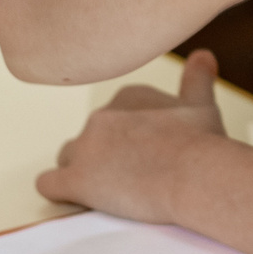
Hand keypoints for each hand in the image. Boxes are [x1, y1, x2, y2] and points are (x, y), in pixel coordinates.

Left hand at [36, 48, 228, 219]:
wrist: (195, 173)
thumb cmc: (202, 141)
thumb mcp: (202, 104)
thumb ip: (197, 78)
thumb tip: (203, 55)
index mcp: (127, 97)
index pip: (114, 116)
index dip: (127, 138)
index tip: (145, 154)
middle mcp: (101, 115)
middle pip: (90, 137)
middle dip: (105, 156)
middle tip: (133, 176)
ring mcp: (85, 147)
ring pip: (68, 157)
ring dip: (82, 171)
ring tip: (109, 190)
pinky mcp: (76, 179)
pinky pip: (49, 184)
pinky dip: (59, 191)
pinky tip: (73, 198)